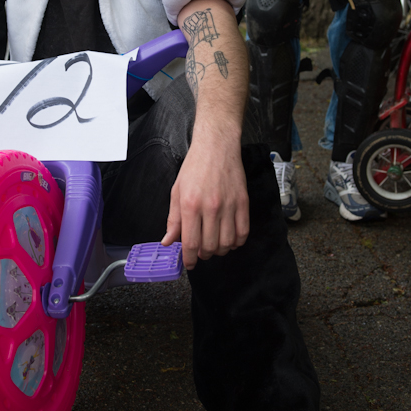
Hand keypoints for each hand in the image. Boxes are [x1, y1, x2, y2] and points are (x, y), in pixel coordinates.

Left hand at [161, 131, 248, 268]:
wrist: (216, 147)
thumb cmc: (194, 167)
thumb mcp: (176, 191)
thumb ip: (173, 219)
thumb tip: (168, 241)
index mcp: (190, 205)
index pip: (191, 242)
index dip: (189, 259)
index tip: (189, 263)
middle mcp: (210, 207)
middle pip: (210, 247)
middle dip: (204, 255)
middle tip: (201, 253)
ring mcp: (229, 206)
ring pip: (227, 243)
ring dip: (220, 251)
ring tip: (214, 246)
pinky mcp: (243, 203)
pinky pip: (243, 232)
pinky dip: (236, 242)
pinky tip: (229, 239)